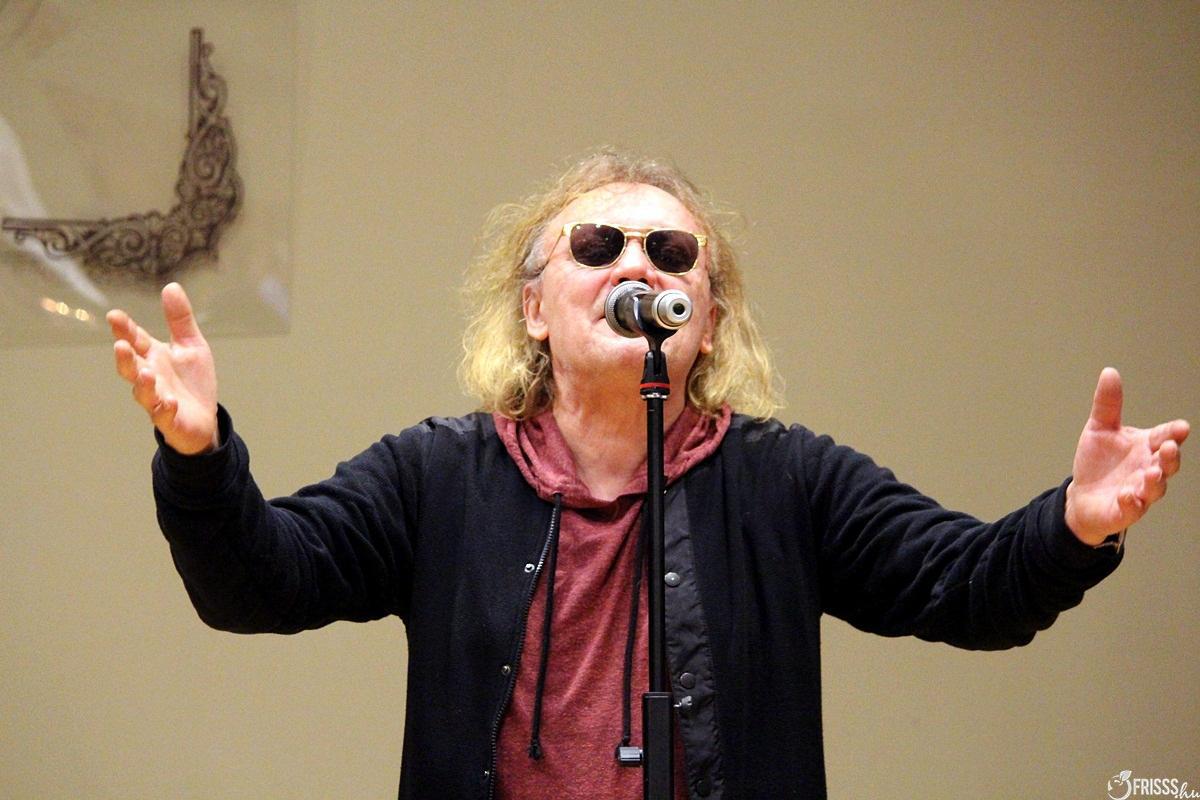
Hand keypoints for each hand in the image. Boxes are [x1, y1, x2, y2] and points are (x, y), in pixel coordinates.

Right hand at [106, 283, 218, 454]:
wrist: (203, 418)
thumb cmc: (191, 380)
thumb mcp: (191, 345)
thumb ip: (180, 319)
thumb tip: (171, 286)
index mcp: (153, 356)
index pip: (135, 340)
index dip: (125, 329)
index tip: (115, 316)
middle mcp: (150, 377)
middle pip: (131, 367)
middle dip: (124, 358)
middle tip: (120, 345)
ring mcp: (157, 399)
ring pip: (143, 393)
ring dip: (143, 384)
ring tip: (147, 373)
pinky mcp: (170, 419)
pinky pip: (164, 415)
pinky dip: (166, 408)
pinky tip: (171, 402)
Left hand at [1065, 368, 1188, 544]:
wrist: (1082, 495)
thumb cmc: (1098, 462)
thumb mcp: (1099, 429)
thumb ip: (1107, 404)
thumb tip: (1110, 372)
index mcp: (1145, 447)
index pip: (1164, 436)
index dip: (1173, 433)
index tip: (1181, 428)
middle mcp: (1148, 468)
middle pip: (1167, 463)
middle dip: (1170, 456)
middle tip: (1169, 447)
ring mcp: (1140, 491)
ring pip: (1155, 488)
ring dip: (1154, 481)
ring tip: (1150, 473)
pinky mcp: (1126, 510)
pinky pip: (1133, 508)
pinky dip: (1132, 502)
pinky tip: (1126, 495)